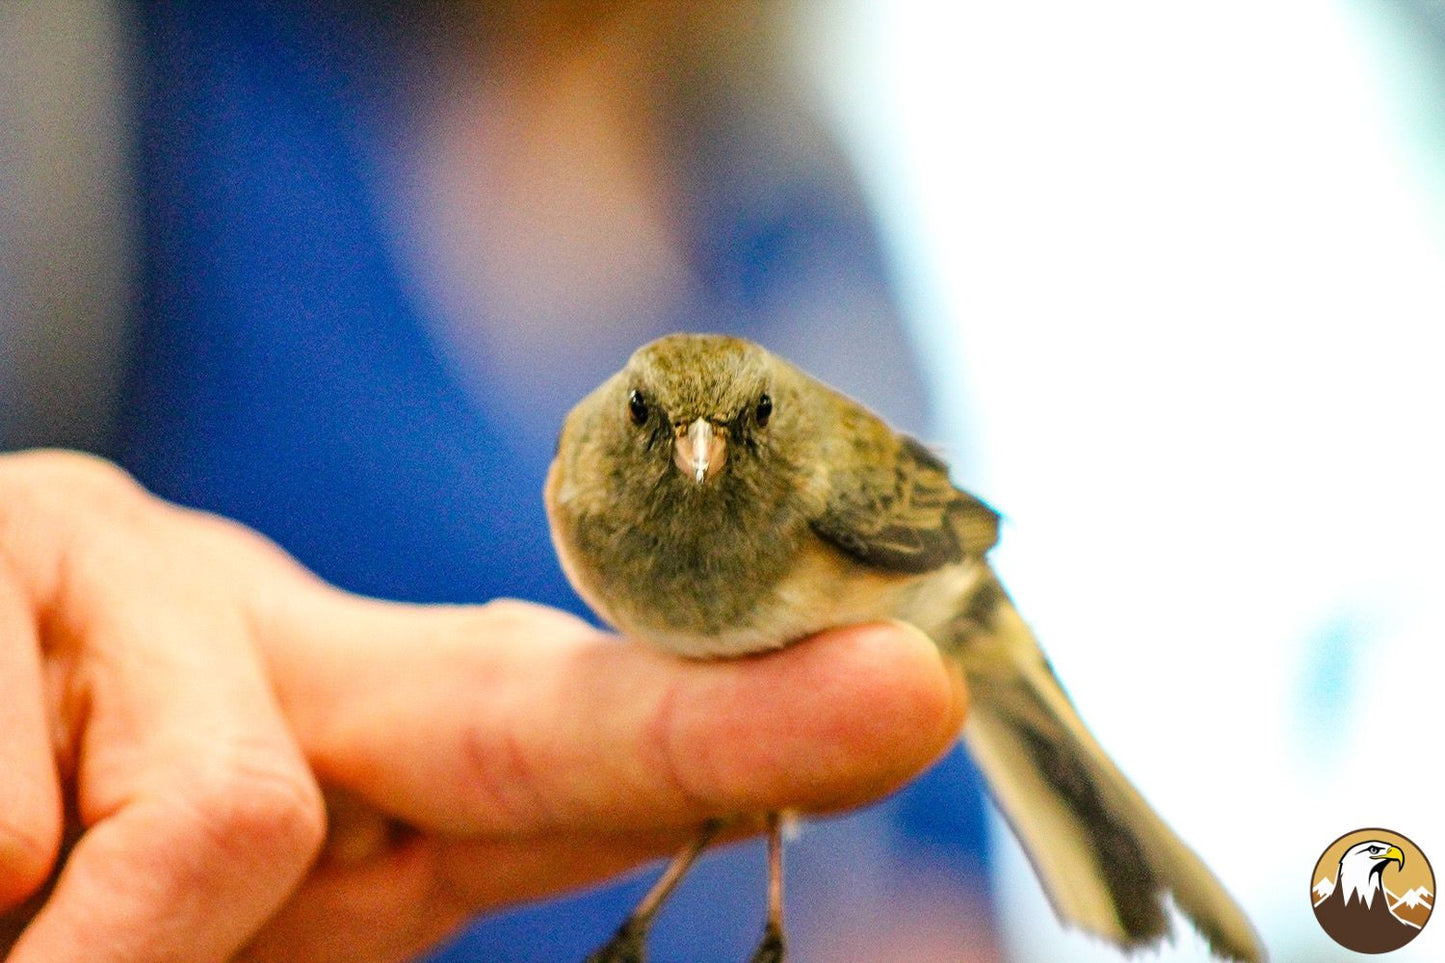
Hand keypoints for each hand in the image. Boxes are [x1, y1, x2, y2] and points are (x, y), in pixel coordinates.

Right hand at [0, 450, 965, 962]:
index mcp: (347, 722)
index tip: (905, 697)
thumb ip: (282, 906)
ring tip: (12, 899)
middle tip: (898, 702)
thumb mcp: (203, 899)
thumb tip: (281, 865)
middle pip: (512, 706)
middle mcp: (281, 623)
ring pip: (223, 817)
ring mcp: (142, 570)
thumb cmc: (42, 848)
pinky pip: (17, 814)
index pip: (571, 729)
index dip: (745, 724)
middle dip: (715, 726)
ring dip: (94, 933)